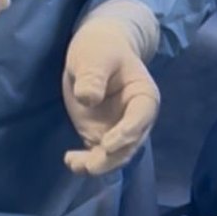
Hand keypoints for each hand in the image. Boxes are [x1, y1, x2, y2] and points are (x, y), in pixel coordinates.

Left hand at [62, 0, 159, 174]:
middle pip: (130, 144)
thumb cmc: (101, 50)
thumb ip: (94, 76)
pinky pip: (97, 154)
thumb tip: (88, 99)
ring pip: (115, 155)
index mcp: (145, 98)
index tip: (107, 143)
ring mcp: (119, 130)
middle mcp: (137, 120)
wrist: (97, 52)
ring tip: (75, 164)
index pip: (140, 119)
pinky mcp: (101, 135)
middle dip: (112, 157)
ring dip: (98, 164)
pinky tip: (71, 161)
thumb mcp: (96, 57)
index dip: (126, 133)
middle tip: (91, 165)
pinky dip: (86, 162)